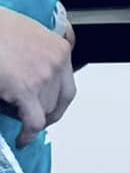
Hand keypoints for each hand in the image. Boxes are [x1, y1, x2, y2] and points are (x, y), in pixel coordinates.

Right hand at [0, 6, 75, 146]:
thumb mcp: (29, 33)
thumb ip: (40, 53)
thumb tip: (35, 73)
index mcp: (60, 49)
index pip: (67, 84)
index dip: (57, 100)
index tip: (50, 109)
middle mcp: (57, 63)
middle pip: (59, 100)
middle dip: (47, 112)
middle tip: (34, 120)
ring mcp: (43, 76)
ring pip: (46, 110)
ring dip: (32, 118)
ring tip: (19, 120)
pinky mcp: (26, 89)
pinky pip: (34, 121)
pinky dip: (29, 134)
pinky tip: (22, 139)